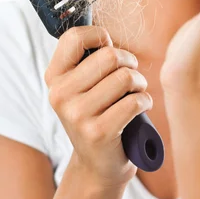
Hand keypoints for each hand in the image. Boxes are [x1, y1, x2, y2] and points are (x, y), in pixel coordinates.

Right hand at [45, 26, 152, 188]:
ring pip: (125, 77)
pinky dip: (145, 102)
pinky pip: (135, 101)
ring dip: (139, 83)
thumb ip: (86, 58)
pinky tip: (139, 109)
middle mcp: (59, 94)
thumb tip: (103, 34)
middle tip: (131, 75)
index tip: (108, 49)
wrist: (98, 164)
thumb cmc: (97, 113)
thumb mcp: (81, 85)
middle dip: (129, 62)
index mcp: (54, 77)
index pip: (74, 37)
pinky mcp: (98, 132)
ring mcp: (77, 115)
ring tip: (135, 93)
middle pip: (109, 55)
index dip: (99, 35)